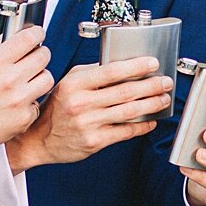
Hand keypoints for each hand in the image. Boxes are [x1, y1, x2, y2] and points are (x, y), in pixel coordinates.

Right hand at [0, 27, 54, 147]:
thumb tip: (13, 35)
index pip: (29, 38)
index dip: (37, 33)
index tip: (38, 34)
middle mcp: (10, 79)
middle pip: (43, 56)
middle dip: (40, 54)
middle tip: (33, 58)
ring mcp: (19, 99)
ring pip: (47, 78)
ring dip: (40, 77)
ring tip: (28, 81)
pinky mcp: (25, 117)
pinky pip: (39, 102)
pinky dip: (31, 102)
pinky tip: (17, 103)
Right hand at [7, 55, 175, 169]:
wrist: (39, 139)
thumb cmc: (57, 108)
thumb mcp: (69, 83)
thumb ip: (92, 73)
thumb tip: (121, 65)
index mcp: (75, 84)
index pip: (111, 71)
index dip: (135, 66)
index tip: (152, 63)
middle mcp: (81, 104)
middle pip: (125, 92)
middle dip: (151, 86)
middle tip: (165, 81)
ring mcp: (88, 124)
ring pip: (128, 112)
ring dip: (151, 104)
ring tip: (163, 98)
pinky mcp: (94, 142)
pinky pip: (125, 132)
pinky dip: (142, 126)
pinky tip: (151, 120)